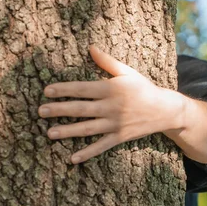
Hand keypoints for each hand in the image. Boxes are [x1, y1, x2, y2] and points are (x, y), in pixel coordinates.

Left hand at [38, 45, 181, 163]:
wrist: (165, 110)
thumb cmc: (142, 88)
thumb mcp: (127, 72)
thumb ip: (107, 62)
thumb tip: (90, 47)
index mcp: (111, 89)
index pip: (82, 89)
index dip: (63, 90)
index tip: (46, 91)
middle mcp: (111, 107)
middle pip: (80, 109)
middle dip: (59, 110)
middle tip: (40, 111)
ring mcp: (115, 124)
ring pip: (87, 128)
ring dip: (67, 131)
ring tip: (49, 133)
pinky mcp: (119, 137)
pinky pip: (101, 146)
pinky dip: (87, 153)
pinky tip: (72, 158)